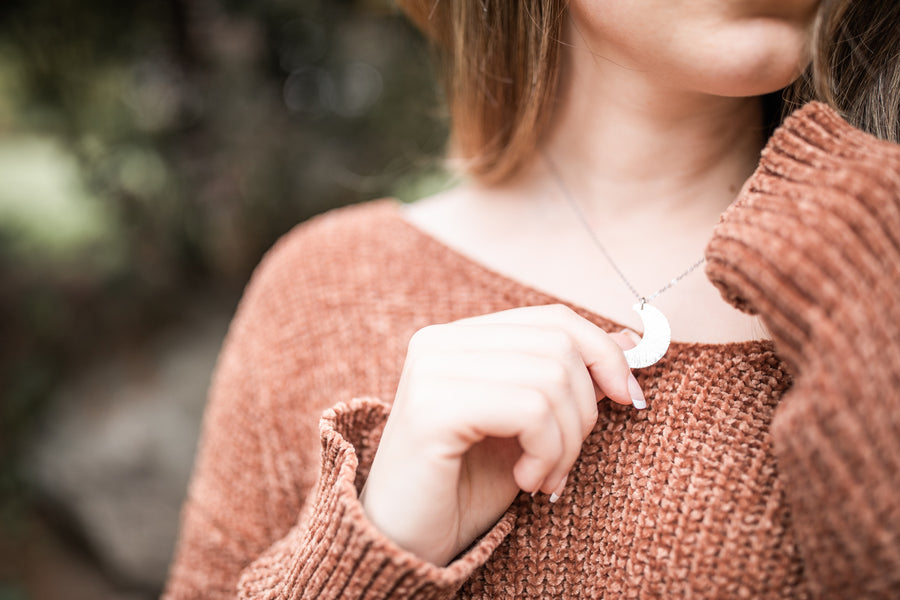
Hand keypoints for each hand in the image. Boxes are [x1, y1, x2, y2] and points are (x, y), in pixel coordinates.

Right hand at [358, 304, 643, 565]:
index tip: (628, 399)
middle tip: (563, 462)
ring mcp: (431, 370)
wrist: (405, 542)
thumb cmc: (466, 486)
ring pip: (550, 379)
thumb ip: (567, 379)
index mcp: (460, 337)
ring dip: (566, 442)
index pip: (554, 319)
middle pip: (559, 347)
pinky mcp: (432, 407)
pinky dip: (545, 452)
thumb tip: (629, 338)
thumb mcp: (529, 426)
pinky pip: (529, 409)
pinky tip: (525, 481)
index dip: (603, 354)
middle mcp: (440, 342)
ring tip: (543, 477)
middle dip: (584, 412)